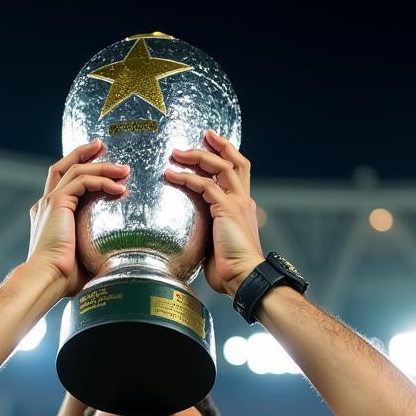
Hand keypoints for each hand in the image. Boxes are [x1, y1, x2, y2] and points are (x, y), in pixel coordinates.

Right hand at [27, 139, 128, 296]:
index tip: (102, 165)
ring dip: (101, 166)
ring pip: (76, 170)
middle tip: (104, 147)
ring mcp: (50, 202)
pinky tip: (119, 188)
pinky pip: (82, 181)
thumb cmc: (64, 280)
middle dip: (84, 154)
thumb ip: (96, 250)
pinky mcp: (57, 202)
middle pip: (63, 166)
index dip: (81, 170)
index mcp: (49, 216)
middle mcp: (46, 205)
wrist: (47, 280)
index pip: (64, 184)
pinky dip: (102, 180)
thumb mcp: (84, 260)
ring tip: (125, 170)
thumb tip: (120, 259)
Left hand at [164, 130, 263, 297]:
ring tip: (175, 154)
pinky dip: (187, 178)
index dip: (226, 154)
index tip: (211, 142)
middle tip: (196, 137)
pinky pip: (205, 185)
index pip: (238, 172)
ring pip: (219, 167)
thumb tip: (193, 234)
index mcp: (242, 206)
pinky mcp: (226, 209)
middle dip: (215, 146)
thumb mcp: (218, 244)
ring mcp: (236, 203)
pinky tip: (171, 176)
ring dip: (196, 157)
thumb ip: (209, 231)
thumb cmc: (230, 270)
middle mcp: (242, 200)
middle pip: (234, 161)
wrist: (244, 278)